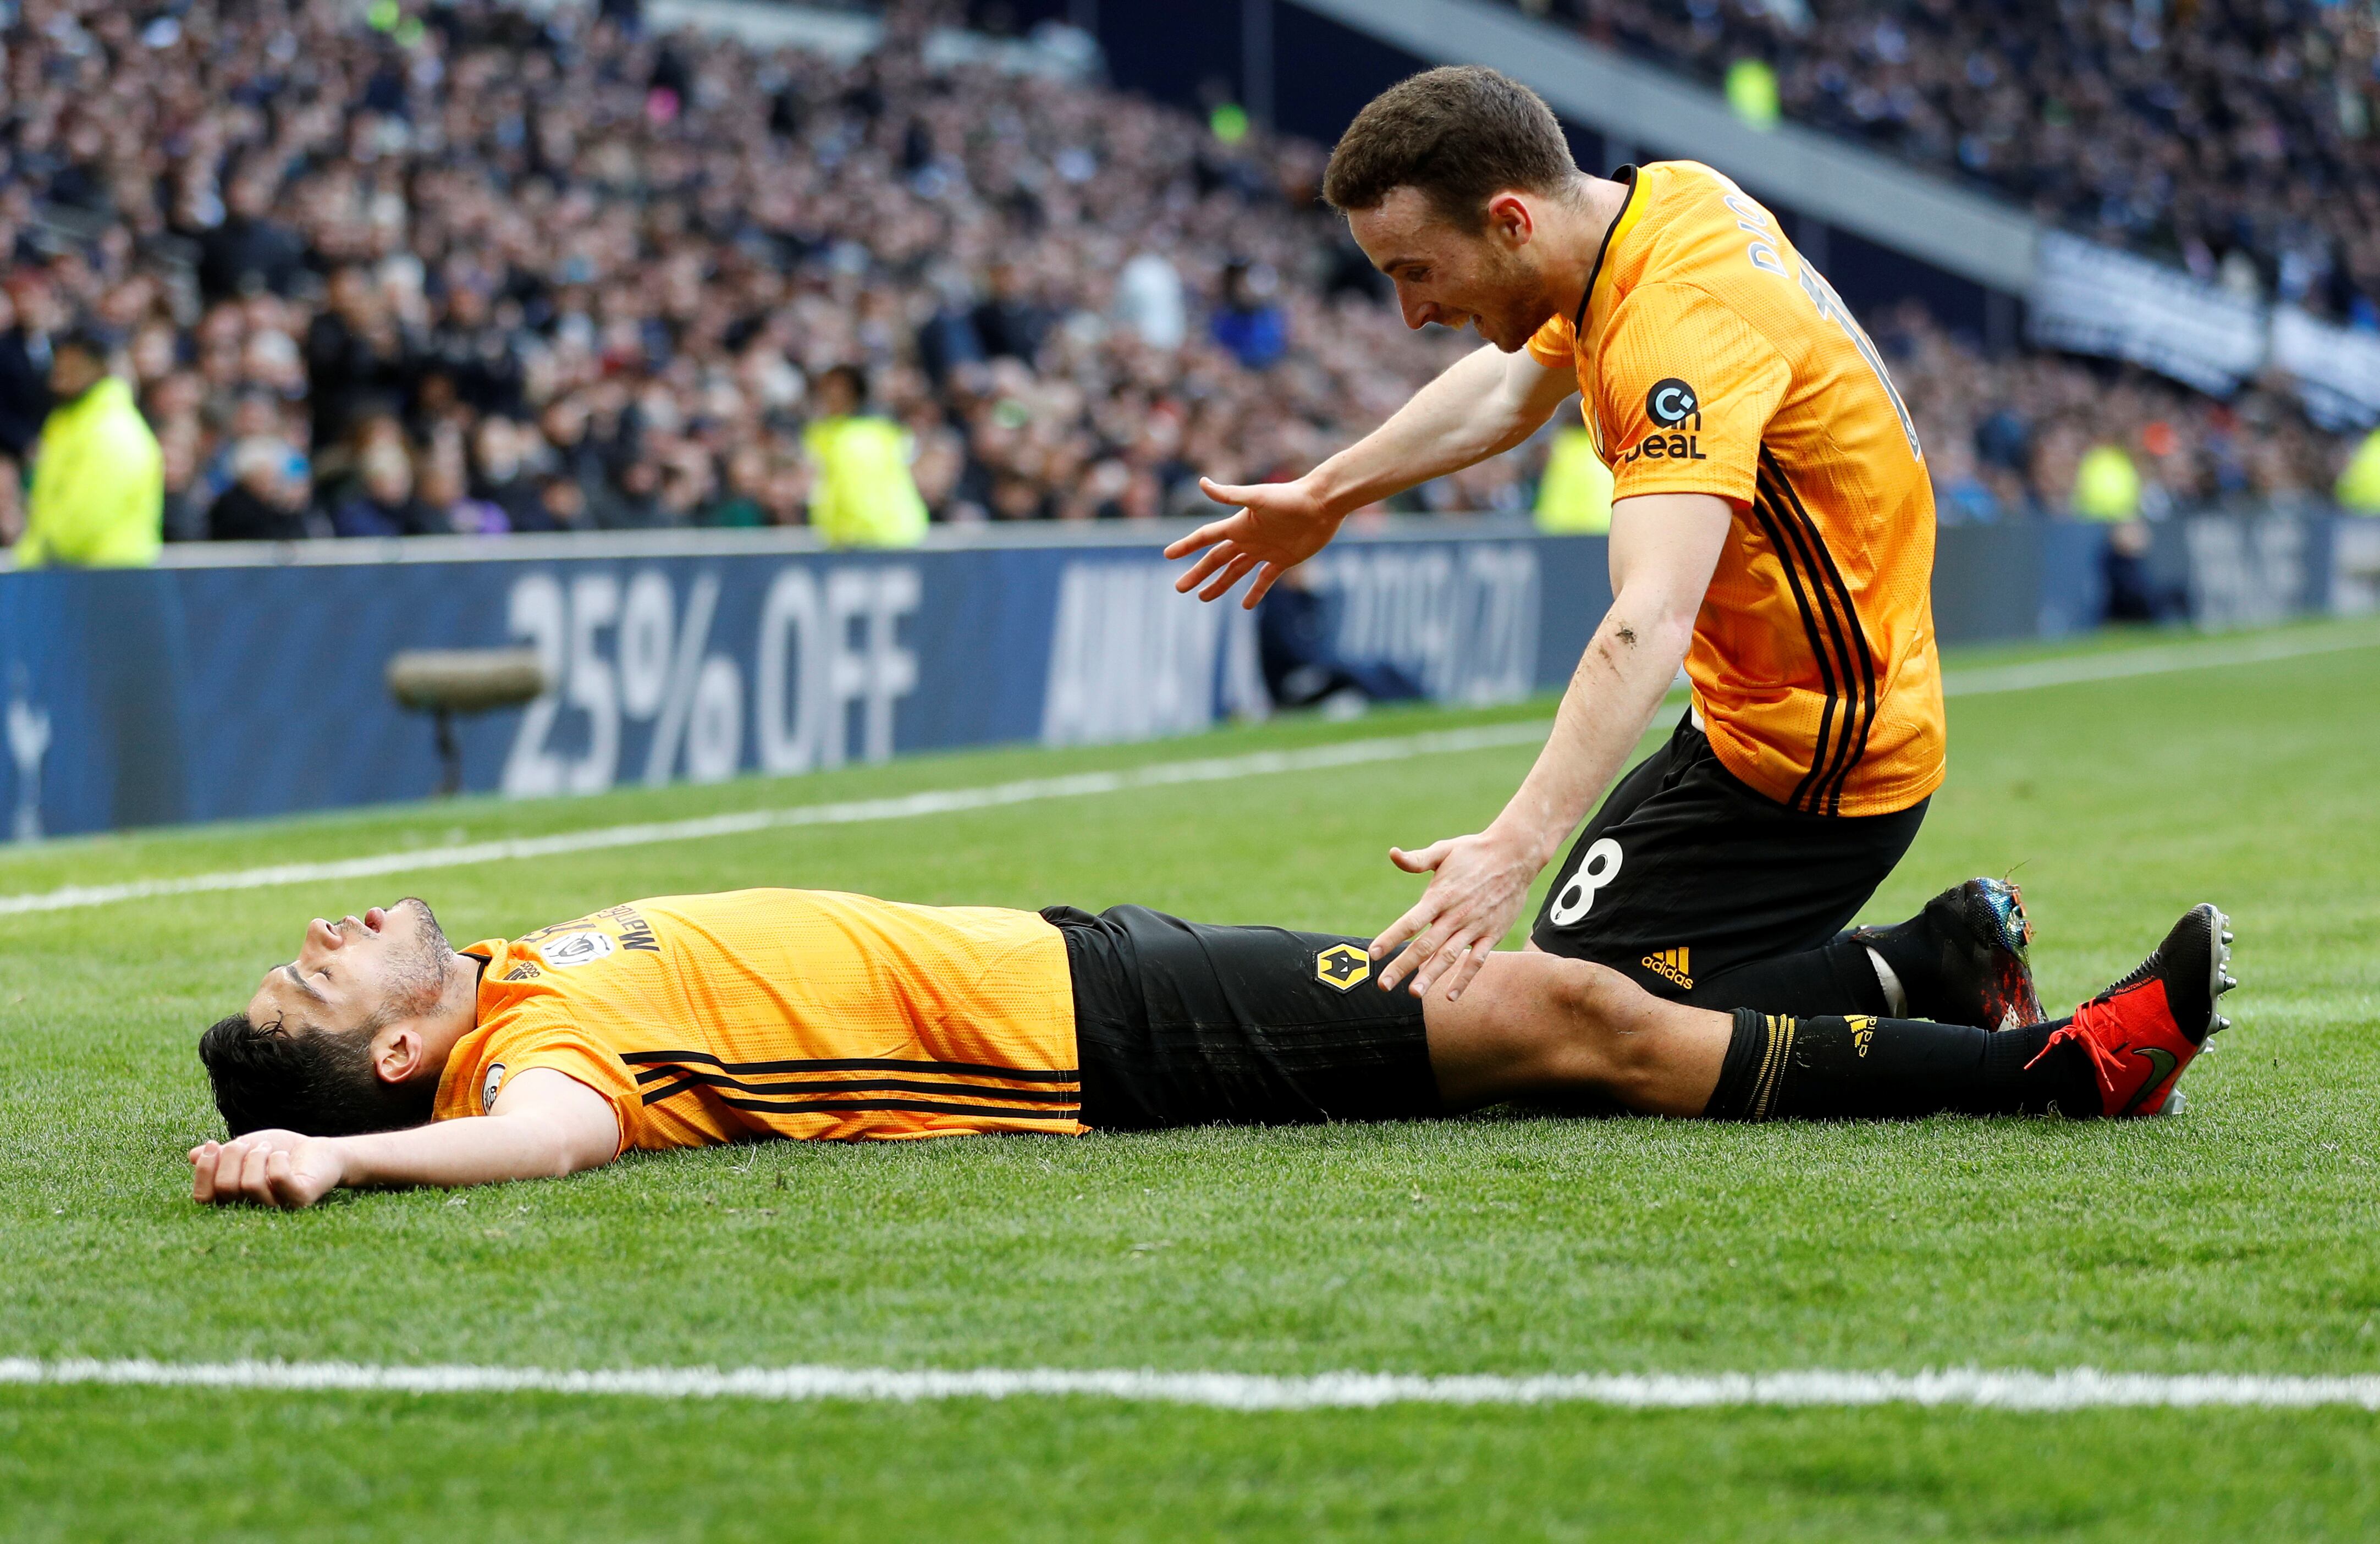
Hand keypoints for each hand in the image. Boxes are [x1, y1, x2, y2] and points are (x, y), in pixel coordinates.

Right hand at [190, 1130, 344, 1209]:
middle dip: (233, 1156)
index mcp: (233, 1199)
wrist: (320, 1152)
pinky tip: (283, 1155)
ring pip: (250, 1184)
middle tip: (249, 1144)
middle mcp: (252, 1209)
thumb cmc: (278, 1152)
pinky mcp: (300, 1199)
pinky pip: (279, 1179)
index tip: (213, 1144)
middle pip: (226, 1187)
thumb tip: (193, 1156)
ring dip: (257, 1156)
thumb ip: (221, 1155)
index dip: (204, 1171)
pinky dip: (277, 1160)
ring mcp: (277, 1207)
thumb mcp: (244, 1149)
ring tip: (268, 1149)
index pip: (203, 1197)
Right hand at [1164, 475, 1343, 607]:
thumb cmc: (1291, 497)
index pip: (1206, 537)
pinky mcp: (1283, 560)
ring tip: (1203, 598)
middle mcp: (1248, 538)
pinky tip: (1246, 605)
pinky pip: (1265, 579)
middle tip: (1180, 587)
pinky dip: (1256, 592)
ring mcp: (1265, 550)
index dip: (1186, 545)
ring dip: (1220, 584)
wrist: (1323, 503)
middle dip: (1198, 573)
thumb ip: (1229, 495)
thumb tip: (1201, 483)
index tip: (1167, 554)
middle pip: (1217, 559)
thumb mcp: (1257, 497)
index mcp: (1239, 525)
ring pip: (1236, 571)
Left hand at [1370, 830, 1543, 1000]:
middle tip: (1383, 985)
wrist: (1516, 855)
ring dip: (1431, 976)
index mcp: (1440, 896)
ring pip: (1449, 957)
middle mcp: (1455, 915)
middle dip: (1403, 966)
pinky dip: (1464, 979)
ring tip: (1414, 994)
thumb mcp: (1444, 850)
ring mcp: (1475, 927)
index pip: (1411, 921)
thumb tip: (1393, 854)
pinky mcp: (1492, 934)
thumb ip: (1417, 859)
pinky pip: (1477, 960)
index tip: (1373, 953)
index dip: (1391, 938)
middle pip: (1425, 945)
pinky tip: (1451, 996)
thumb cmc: (1474, 851)